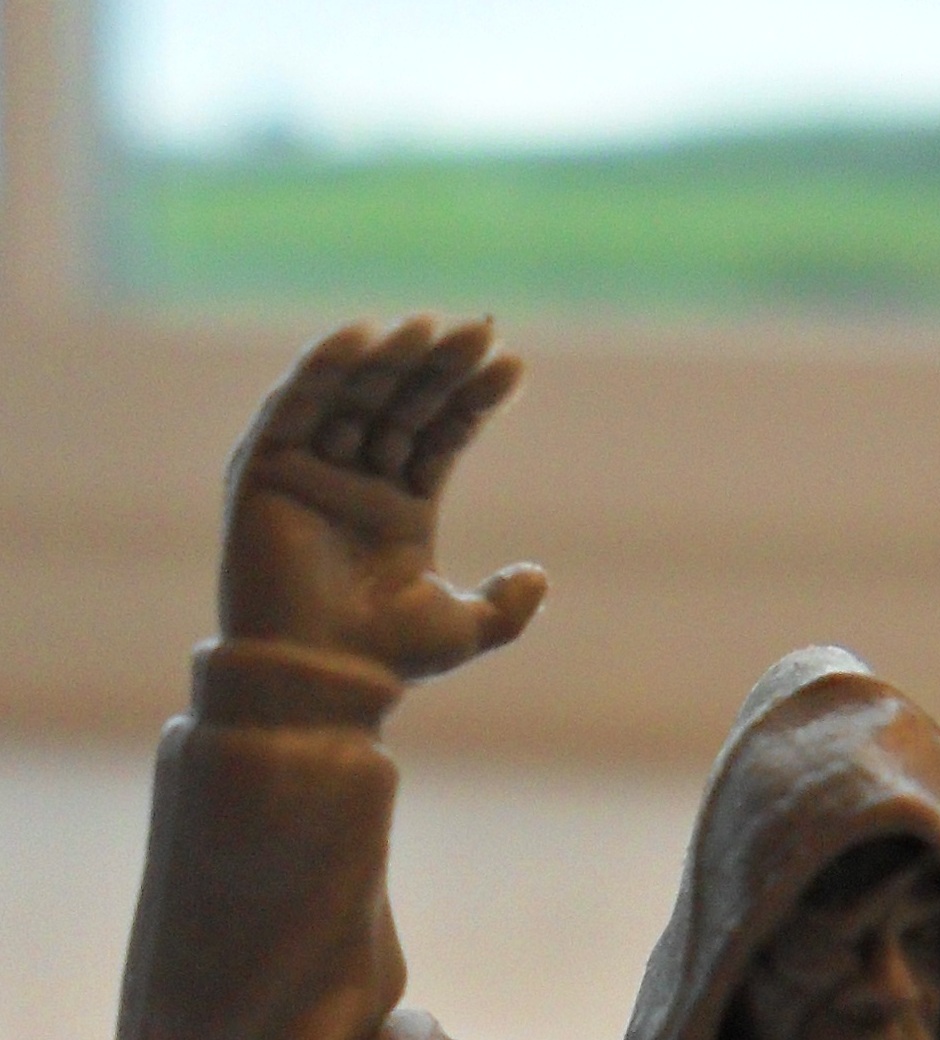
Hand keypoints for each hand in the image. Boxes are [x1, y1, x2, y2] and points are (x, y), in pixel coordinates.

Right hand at [218, 315, 547, 680]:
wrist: (319, 677)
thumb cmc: (386, 658)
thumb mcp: (463, 628)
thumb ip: (507, 607)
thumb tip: (540, 575)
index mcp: (401, 508)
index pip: (442, 434)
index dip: (475, 400)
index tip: (514, 365)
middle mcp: (355, 481)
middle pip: (403, 404)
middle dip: (440, 368)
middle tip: (479, 330)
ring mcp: (310, 470)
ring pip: (354, 397)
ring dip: (390, 359)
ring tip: (428, 327)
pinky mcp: (265, 468)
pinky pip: (296, 405)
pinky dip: (324, 368)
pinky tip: (364, 337)